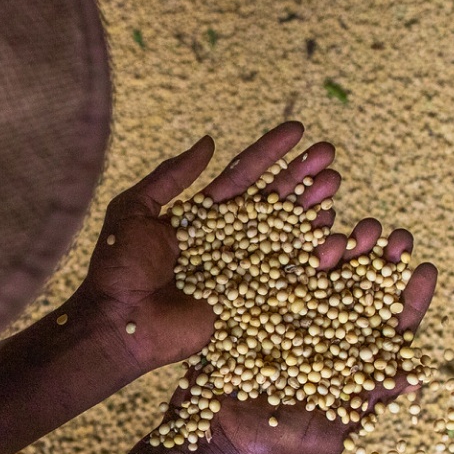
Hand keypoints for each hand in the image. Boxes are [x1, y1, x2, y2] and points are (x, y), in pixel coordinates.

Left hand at [73, 122, 347, 374]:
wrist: (117, 323)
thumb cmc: (118, 267)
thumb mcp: (134, 210)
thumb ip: (170, 177)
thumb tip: (209, 142)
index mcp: (203, 218)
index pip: (244, 178)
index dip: (270, 153)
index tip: (298, 130)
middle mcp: (229, 242)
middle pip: (274, 203)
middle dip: (302, 177)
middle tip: (329, 153)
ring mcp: (243, 272)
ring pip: (288, 235)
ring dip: (314, 209)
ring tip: (335, 185)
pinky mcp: (251, 304)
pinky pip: (290, 280)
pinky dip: (314, 260)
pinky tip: (335, 238)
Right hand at [158, 141, 439, 453]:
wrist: (211, 437)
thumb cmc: (273, 444)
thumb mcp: (329, 431)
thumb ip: (365, 399)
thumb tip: (413, 376)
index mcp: (351, 363)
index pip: (390, 327)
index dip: (410, 299)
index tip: (425, 269)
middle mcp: (327, 334)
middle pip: (363, 290)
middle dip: (382, 262)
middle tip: (395, 238)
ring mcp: (295, 316)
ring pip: (330, 272)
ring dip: (350, 247)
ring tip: (362, 229)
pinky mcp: (261, 304)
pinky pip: (287, 267)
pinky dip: (304, 245)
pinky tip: (320, 222)